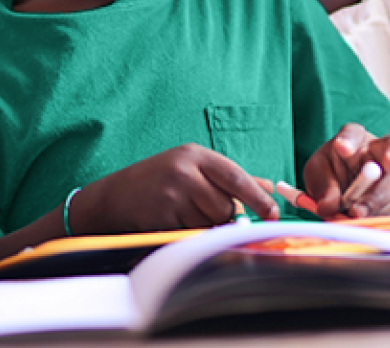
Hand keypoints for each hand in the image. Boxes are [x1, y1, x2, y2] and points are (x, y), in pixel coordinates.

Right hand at [70, 144, 279, 233]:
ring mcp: (172, 192)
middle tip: (199, 208)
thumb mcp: (194, 168)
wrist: (116, 195)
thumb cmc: (161, 180)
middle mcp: (185, 169)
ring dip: (203, 225)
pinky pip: (190, 234)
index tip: (273, 214)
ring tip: (181, 211)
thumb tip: (268, 186)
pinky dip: (186, 233)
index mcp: (196, 154)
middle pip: (224, 205)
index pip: (235, 175)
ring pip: (209, 222)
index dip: (257, 197)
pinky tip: (171, 220)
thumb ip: (231, 177)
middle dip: (220, 214)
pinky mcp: (161, 214)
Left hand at [303, 124, 389, 219]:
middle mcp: (379, 152)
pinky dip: (375, 216)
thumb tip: (328, 206)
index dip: (349, 139)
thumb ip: (322, 185)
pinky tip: (362, 221)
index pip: (354, 132)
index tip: (342, 148)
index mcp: (354, 138)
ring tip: (356, 212)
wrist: (349, 196)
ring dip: (374, 199)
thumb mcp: (319, 174)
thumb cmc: (330, 174)